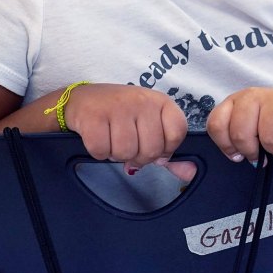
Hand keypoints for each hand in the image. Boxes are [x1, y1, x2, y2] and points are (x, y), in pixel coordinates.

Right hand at [63, 83, 188, 172]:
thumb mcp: (149, 124)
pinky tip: (98, 137)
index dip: (165, 148)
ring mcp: (117, 107)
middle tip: (128, 143)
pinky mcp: (94, 116)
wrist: (83, 100)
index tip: (151, 142)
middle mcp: (142, 100)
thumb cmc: (121, 115)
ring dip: (116, 154)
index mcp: (160, 101)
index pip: (177, 133)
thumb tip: (190, 173)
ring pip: (126, 153)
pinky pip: (102, 152)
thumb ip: (169, 150)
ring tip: (112, 138)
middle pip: (151, 150)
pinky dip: (99, 152)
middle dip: (138, 156)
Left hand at [206, 88, 272, 162]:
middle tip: (265, 151)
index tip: (240, 154)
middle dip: (254, 151)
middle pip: (241, 133)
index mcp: (237, 101)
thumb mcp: (248, 134)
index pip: (217, 124)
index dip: (227, 146)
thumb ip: (228, 144)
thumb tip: (211, 162)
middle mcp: (255, 95)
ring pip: (269, 138)